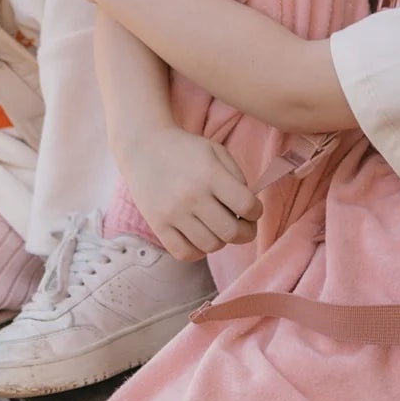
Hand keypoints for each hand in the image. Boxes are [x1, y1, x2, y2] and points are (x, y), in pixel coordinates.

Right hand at [119, 125, 261, 260]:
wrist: (143, 146)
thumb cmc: (185, 150)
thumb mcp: (216, 151)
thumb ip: (237, 177)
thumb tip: (249, 208)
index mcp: (210, 174)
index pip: (247, 206)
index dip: (256, 212)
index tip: (252, 210)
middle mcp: (191, 196)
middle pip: (231, 232)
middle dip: (246, 232)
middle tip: (243, 225)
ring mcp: (173, 213)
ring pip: (211, 246)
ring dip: (221, 241)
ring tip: (218, 227)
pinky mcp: (157, 225)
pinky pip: (185, 253)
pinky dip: (198, 251)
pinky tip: (200, 237)